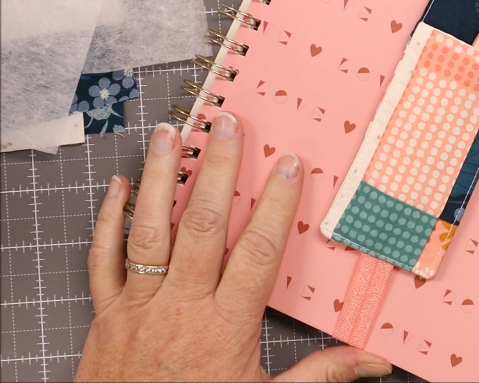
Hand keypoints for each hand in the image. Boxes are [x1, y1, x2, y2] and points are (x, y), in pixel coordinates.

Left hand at [75, 115, 391, 381]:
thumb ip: (320, 375)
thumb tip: (371, 363)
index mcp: (225, 325)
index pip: (257, 251)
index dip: (277, 204)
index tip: (289, 165)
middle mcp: (181, 306)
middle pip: (201, 225)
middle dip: (218, 170)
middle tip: (227, 125)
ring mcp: (139, 305)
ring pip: (149, 230)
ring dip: (161, 178)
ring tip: (171, 134)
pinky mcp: (107, 313)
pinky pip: (102, 259)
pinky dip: (107, 220)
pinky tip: (117, 186)